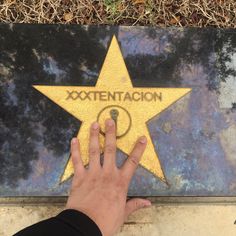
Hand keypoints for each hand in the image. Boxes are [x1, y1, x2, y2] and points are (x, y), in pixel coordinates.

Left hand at [66, 119, 150, 235]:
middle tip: (110, 120)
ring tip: (94, 124)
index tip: (141, 138)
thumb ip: (135, 205)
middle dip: (111, 134)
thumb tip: (148, 203)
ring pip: (94, 151)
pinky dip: (75, 150)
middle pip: (111, 150)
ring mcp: (93, 174)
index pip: (133, 162)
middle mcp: (107, 174)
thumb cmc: (106, 221)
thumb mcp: (123, 214)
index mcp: (120, 183)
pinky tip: (74, 140)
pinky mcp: (79, 177)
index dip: (138, 149)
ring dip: (94, 136)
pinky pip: (77, 161)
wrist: (85, 226)